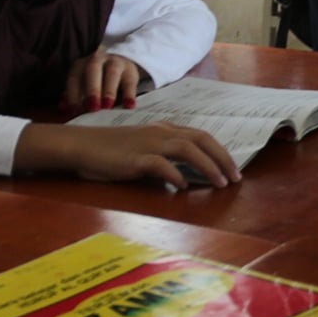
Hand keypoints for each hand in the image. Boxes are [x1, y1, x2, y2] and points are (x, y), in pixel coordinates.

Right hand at [24, 121, 242, 190]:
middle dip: (223, 158)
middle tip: (236, 178)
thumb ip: (162, 158)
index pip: (200, 136)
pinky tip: (183, 186)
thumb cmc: (109, 151)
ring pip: (187, 149)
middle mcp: (160, 133)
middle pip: (201, 140)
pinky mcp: (135, 158)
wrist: (80, 146)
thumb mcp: (141, 149)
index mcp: (163, 130)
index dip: (220, 151)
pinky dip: (175, 174)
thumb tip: (182, 176)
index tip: (233, 169)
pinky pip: (161, 164)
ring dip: (208, 166)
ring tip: (221, 183)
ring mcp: (147, 144)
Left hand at [63, 51, 145, 110]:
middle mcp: (96, 60)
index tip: (75, 111)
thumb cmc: (96, 80)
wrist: (119, 64)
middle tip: (92, 107)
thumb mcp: (83, 85)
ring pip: (112, 73)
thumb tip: (63, 108)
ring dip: (109, 90)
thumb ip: (73, 96)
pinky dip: (129, 94)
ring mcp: (115, 63)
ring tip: (108, 106)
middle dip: (92, 89)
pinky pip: (130, 82)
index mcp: (80, 65)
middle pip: (93, 70)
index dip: (73, 94)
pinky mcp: (130, 70)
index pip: (74, 78)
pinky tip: (129, 105)